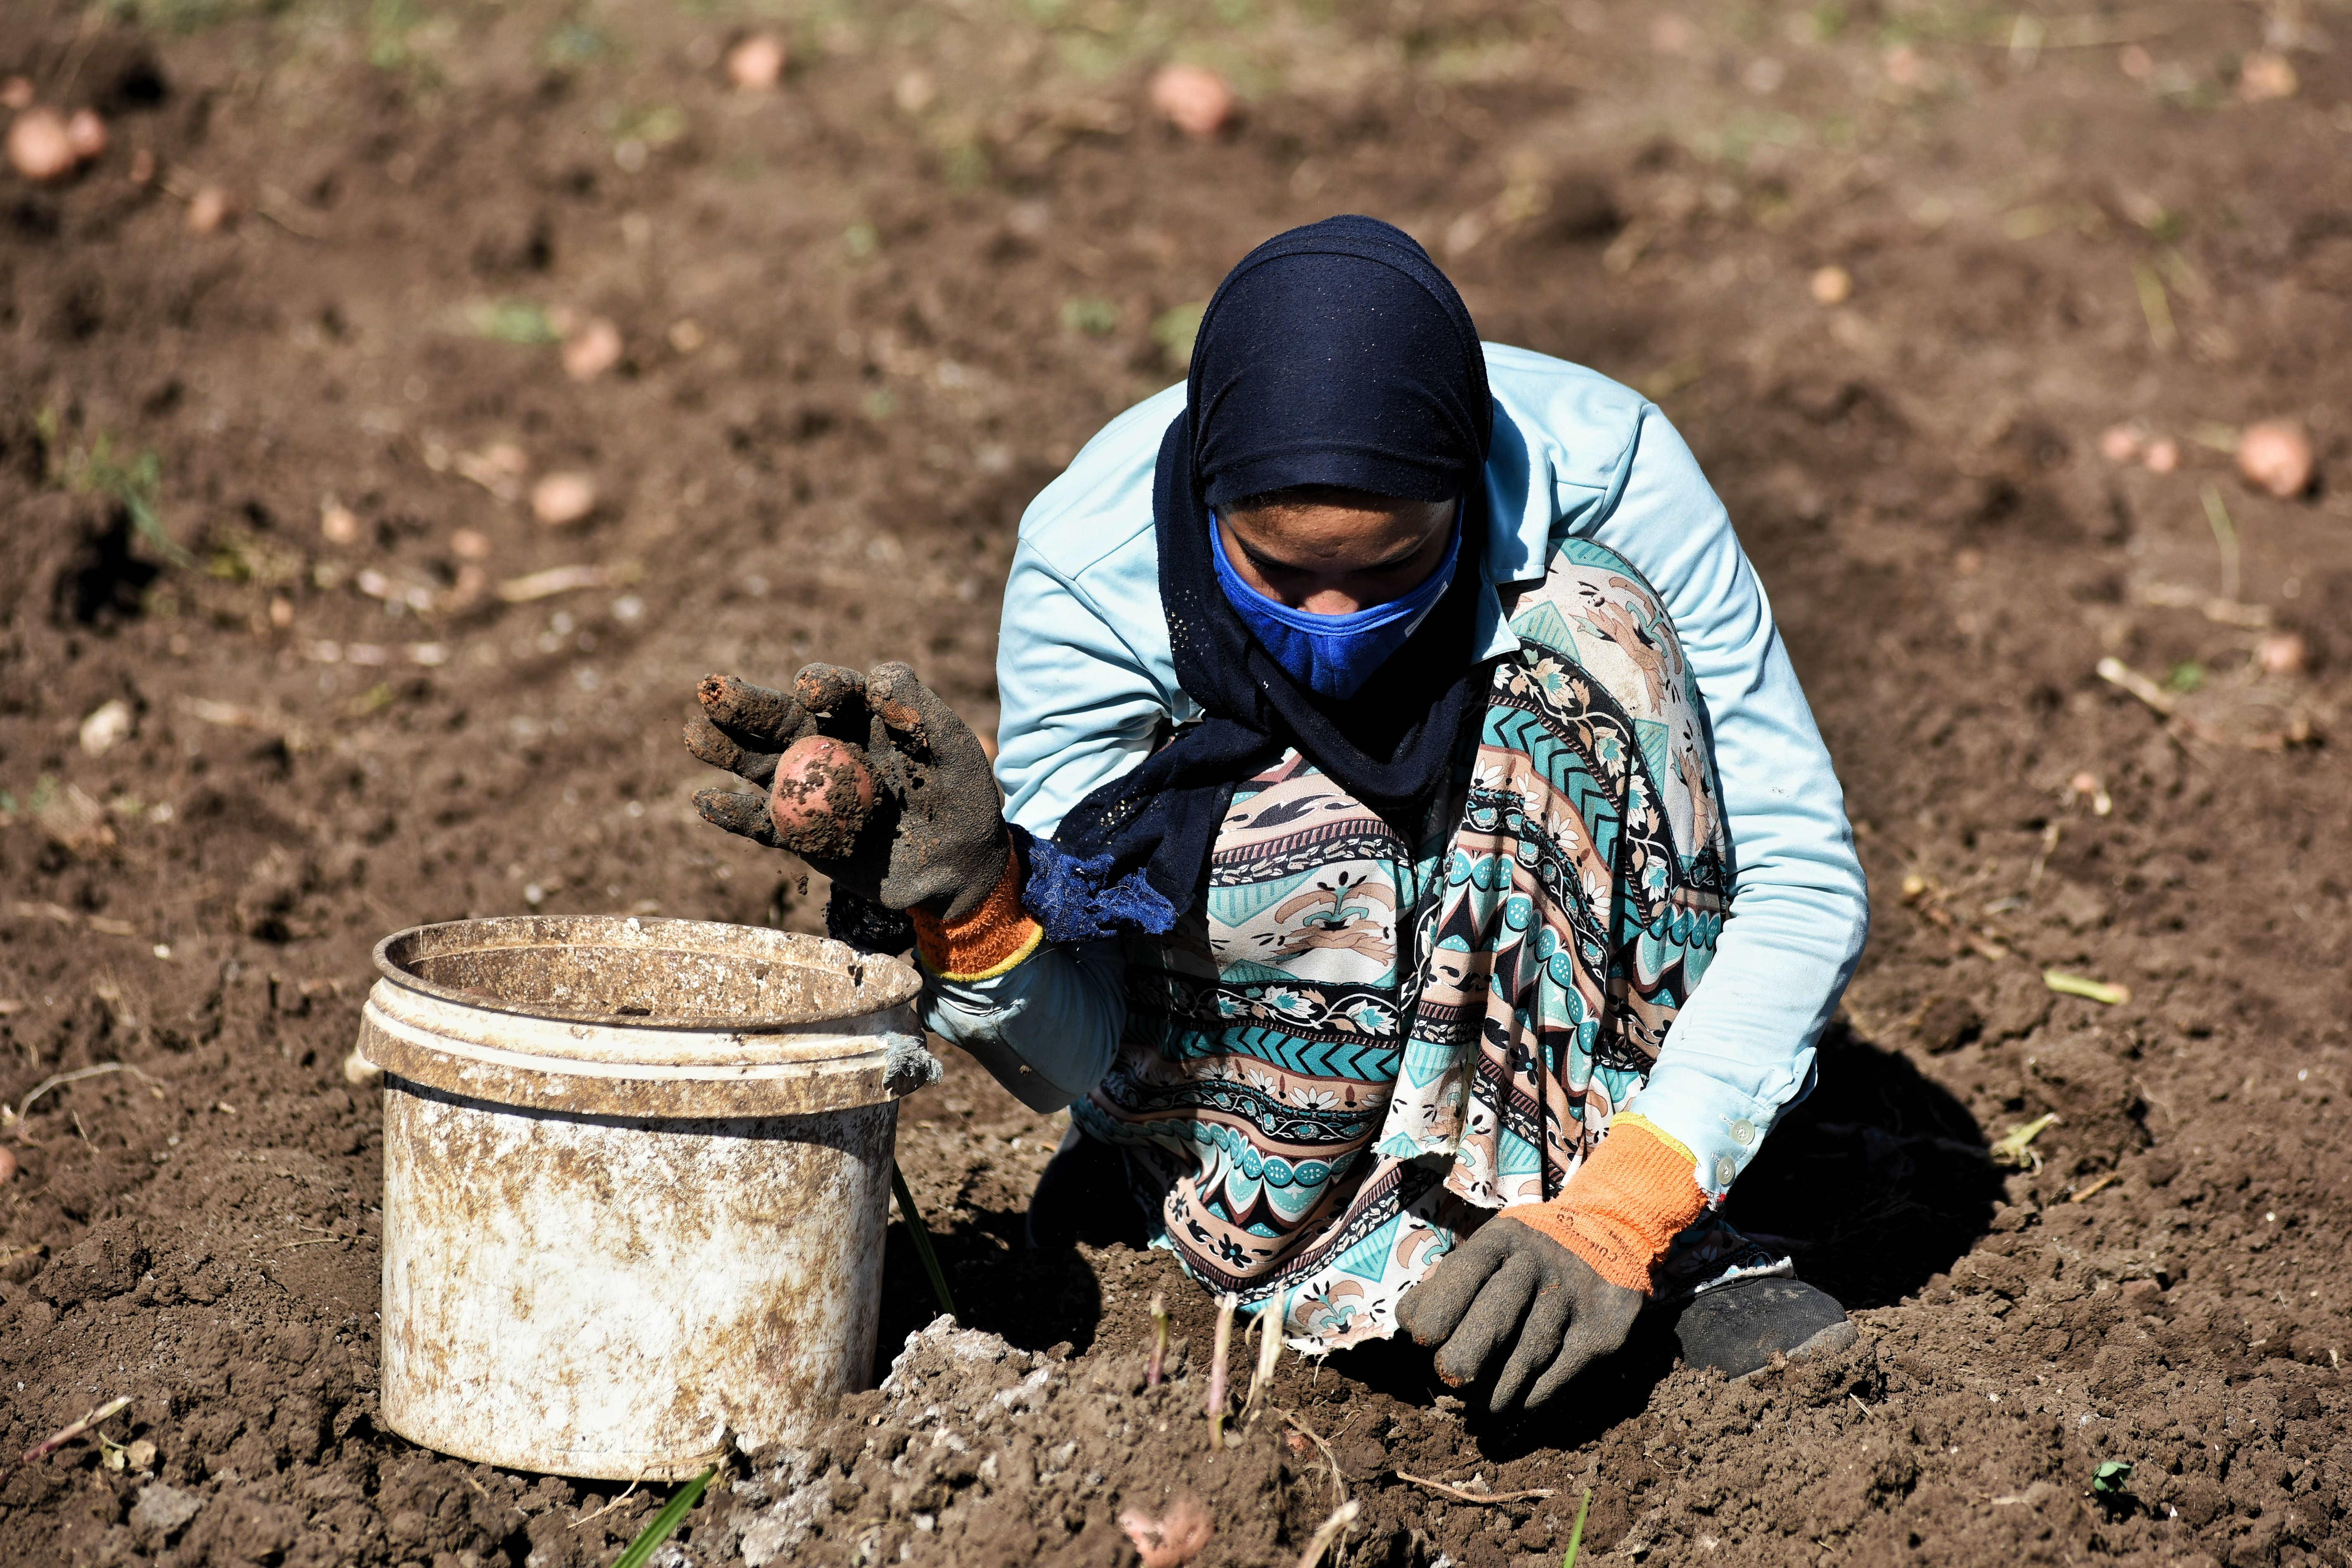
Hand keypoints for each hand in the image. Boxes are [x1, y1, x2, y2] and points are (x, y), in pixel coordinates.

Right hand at [685, 662, 1008, 920]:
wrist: (956, 870)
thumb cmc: (961, 800)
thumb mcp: (953, 750)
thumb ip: (919, 709)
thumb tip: (880, 680)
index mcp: (863, 717)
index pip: (835, 691)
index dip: (821, 684)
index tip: (811, 690)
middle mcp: (828, 746)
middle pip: (782, 721)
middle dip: (749, 706)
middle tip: (713, 691)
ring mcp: (810, 791)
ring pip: (761, 765)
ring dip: (727, 751)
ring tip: (695, 735)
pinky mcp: (801, 834)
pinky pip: (763, 823)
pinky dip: (735, 815)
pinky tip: (707, 801)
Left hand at [1395, 1214, 1642, 1411]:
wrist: (1613, 1235)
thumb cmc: (1528, 1255)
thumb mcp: (1492, 1247)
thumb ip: (1452, 1280)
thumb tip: (1411, 1323)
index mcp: (1504, 1239)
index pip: (1466, 1269)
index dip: (1441, 1306)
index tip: (1423, 1339)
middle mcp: (1540, 1263)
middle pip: (1498, 1314)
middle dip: (1467, 1354)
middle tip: (1450, 1378)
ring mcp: (1575, 1297)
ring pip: (1528, 1354)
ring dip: (1496, 1389)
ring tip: (1479, 1406)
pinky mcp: (1603, 1331)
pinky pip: (1559, 1375)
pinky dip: (1531, 1397)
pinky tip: (1515, 1403)